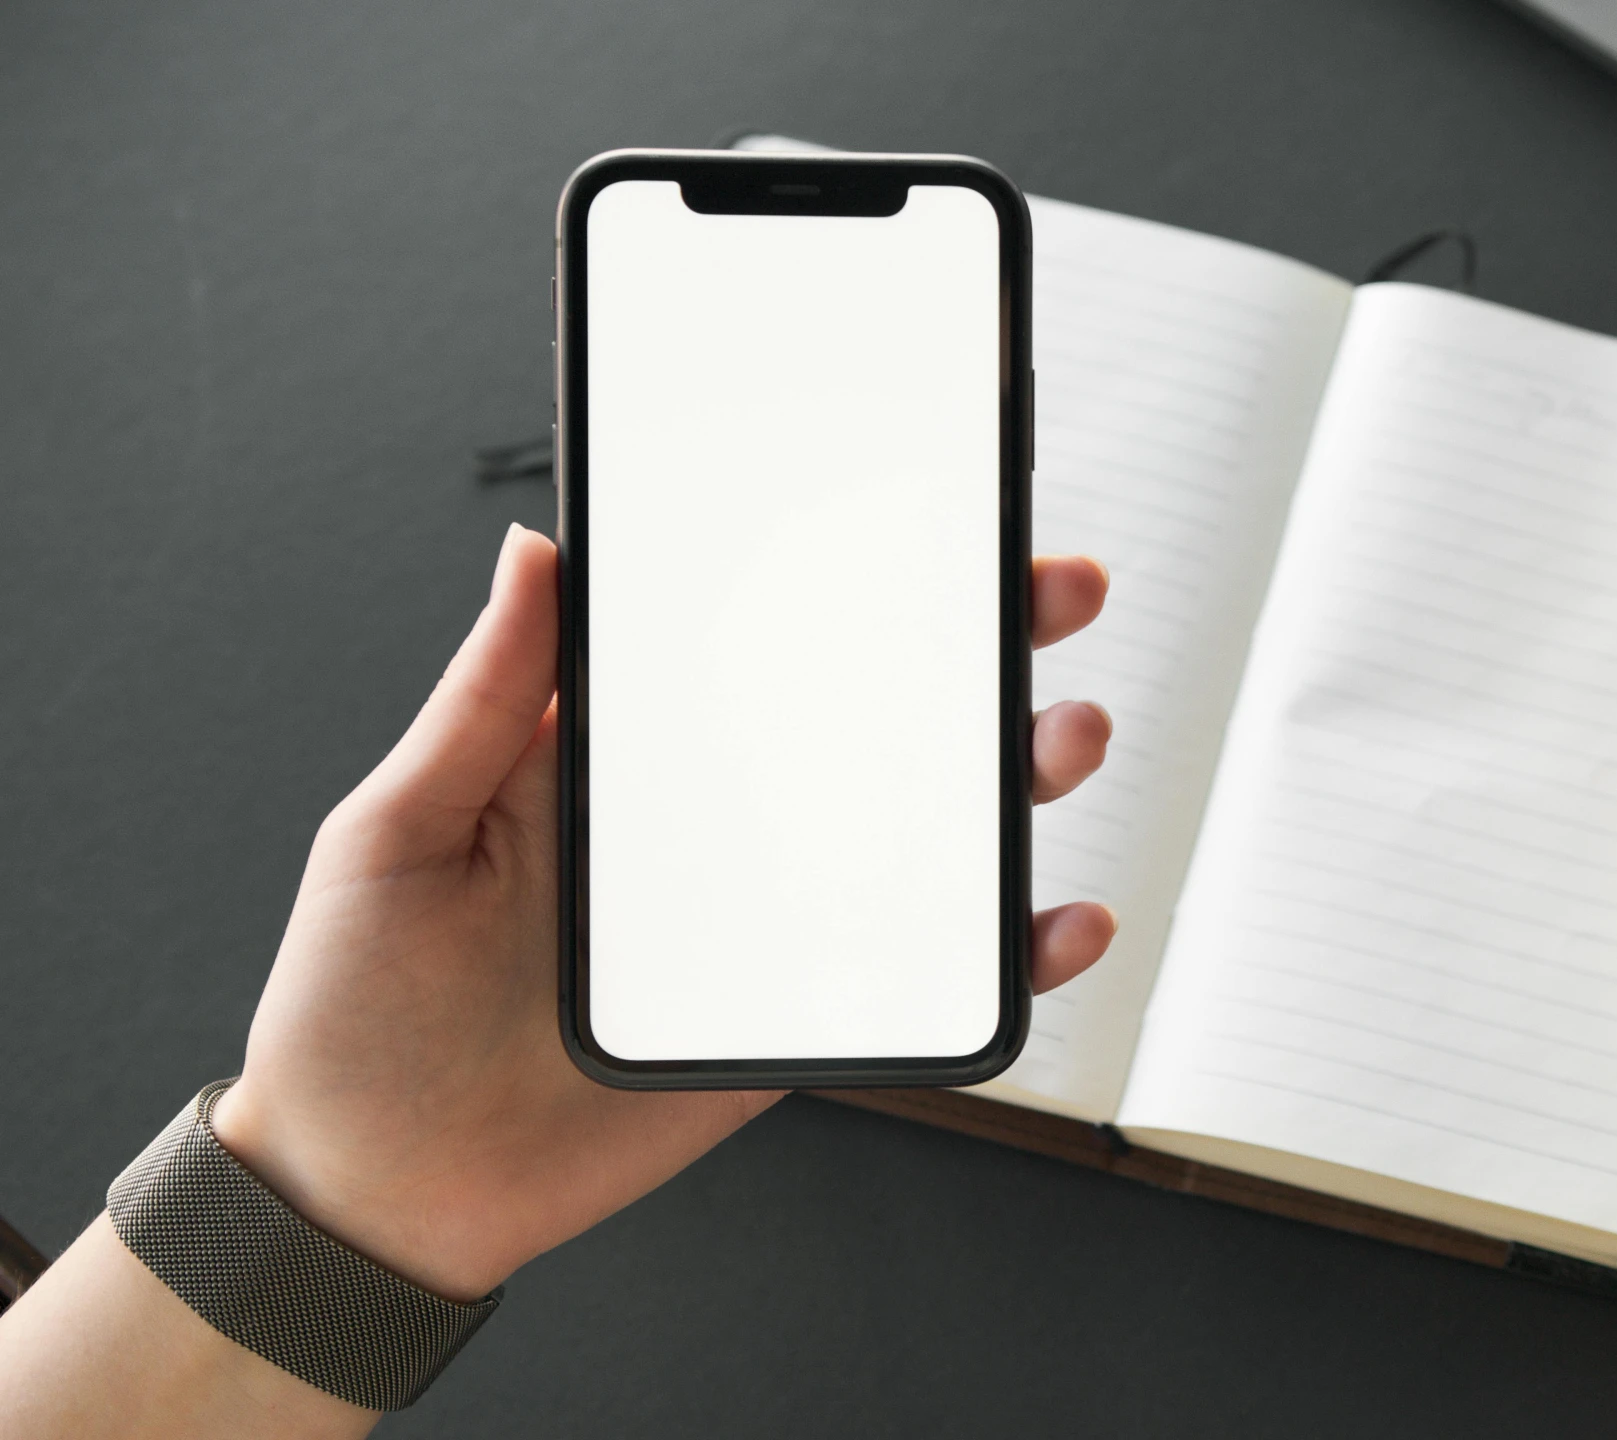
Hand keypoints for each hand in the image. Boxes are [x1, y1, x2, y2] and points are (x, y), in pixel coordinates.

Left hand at [211, 527, 1117, 1300]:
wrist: (377, 1195)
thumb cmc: (355, 1010)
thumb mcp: (394, 831)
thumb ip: (479, 703)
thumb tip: (535, 555)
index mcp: (623, 757)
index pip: (762, 637)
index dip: (855, 572)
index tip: (936, 513)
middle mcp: (714, 825)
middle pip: (876, 719)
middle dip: (983, 648)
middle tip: (1052, 596)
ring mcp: (768, 921)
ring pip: (924, 838)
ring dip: (1017, 781)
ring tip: (1063, 739)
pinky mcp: (796, 1021)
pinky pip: (923, 978)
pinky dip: (1009, 954)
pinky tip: (1061, 922)